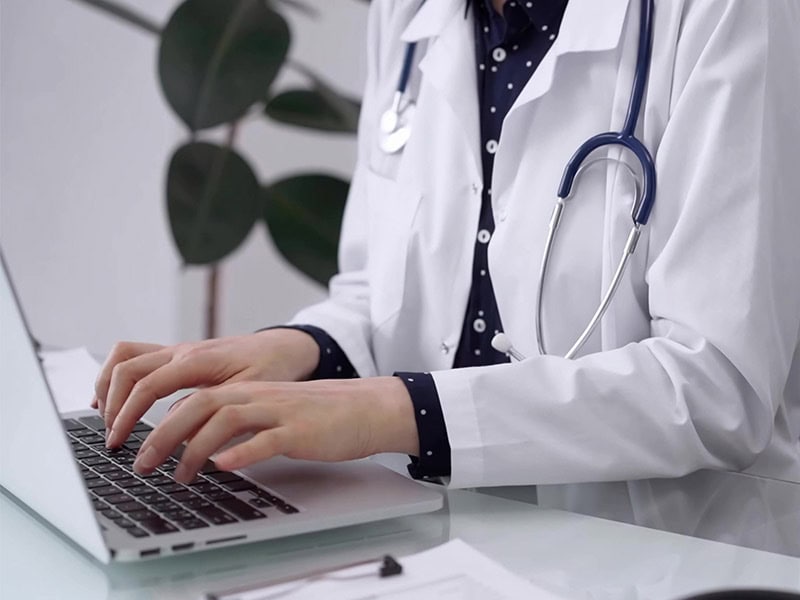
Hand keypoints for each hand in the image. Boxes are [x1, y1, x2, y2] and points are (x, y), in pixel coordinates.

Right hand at [94, 329, 319, 446]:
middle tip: (113, 440)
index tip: (119, 443)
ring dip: (109, 386)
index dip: (127, 415)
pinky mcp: (177, 355)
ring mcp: (177, 350)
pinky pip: (137, 357)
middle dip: (113, 406)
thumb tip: (179, 434)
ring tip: (106, 420)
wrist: (284, 347)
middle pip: (127, 369)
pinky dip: (118, 376)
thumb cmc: (271, 368)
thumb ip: (214, 411)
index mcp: (198, 360)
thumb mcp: (249, 394)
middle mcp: (182, 350)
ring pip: (125, 357)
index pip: (147, 385)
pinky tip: (114, 401)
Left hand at [131, 377, 419, 482]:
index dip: (163, 422)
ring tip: (179, 476)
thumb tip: (206, 447)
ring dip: (194, 448)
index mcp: (250, 391)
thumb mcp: (274, 413)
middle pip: (200, 404)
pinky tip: (223, 468)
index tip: (142, 448)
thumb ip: (241, 423)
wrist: (366, 407)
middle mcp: (259, 396)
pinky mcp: (300, 430)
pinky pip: (266, 439)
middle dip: (164, 434)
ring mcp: (280, 411)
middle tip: (143, 464)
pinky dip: (241, 452)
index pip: (196, 398)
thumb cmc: (320, 415)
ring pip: (226, 419)